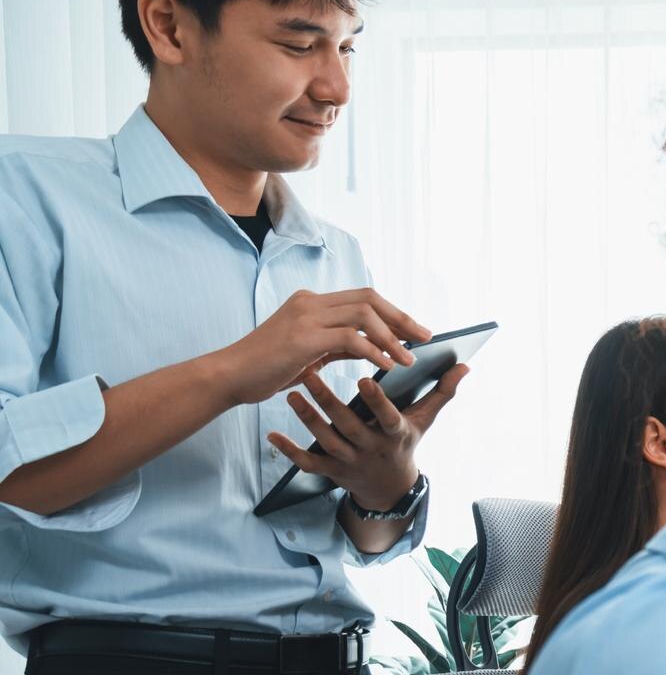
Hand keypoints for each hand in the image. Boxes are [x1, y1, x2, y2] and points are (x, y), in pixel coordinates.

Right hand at [212, 287, 429, 405]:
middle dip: (402, 318)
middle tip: (425, 338)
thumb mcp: (309, 352)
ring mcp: (306, 316)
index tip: (415, 330)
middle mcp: (310, 302)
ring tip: (408, 359)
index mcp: (311, 302)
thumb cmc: (267, 368)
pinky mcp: (303, 337)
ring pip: (364, 314)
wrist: (230, 376)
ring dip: (392, 337)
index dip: (393, 312)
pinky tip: (387, 366)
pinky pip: (351, 338)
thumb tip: (371, 346)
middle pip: (370, 299)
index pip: (363, 298)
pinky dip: (374, 351)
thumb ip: (338, 345)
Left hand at [270, 365, 468, 510]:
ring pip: (325, 442)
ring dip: (307, 420)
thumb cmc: (406, 443)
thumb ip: (442, 392)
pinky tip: (272, 435)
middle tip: (309, 374)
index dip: (376, 401)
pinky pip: (308, 464)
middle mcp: (371, 450)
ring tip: (292, 394)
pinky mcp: (331, 472)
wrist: (389, 489)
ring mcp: (350, 463)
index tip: (363, 378)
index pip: (386, 417)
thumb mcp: (425, 420)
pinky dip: (289, 452)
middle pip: (347, 426)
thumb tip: (465, 367)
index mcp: (395, 435)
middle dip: (328, 402)